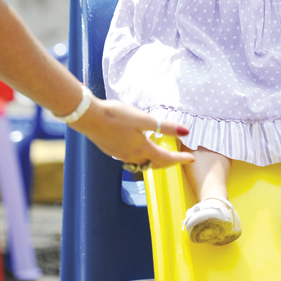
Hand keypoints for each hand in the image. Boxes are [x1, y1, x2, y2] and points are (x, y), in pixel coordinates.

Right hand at [72, 97, 194, 168]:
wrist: (89, 118)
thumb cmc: (116, 116)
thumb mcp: (144, 119)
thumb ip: (165, 127)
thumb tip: (185, 132)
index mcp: (142, 149)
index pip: (166, 159)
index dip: (180, 159)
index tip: (191, 160)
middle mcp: (132, 156)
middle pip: (155, 164)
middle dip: (168, 162)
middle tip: (178, 158)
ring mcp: (120, 155)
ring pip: (142, 162)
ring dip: (154, 160)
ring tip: (161, 153)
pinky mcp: (112, 151)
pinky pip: (131, 158)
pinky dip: (141, 156)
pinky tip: (139, 147)